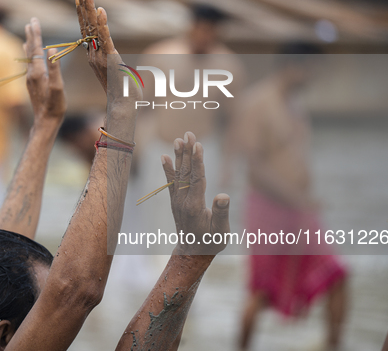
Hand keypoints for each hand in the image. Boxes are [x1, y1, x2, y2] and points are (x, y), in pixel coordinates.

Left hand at [24, 18, 65, 125]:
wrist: (45, 121)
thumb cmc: (54, 106)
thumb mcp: (57, 87)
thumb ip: (54, 68)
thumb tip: (51, 50)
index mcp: (37, 71)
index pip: (37, 48)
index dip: (36, 34)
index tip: (34, 21)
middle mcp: (31, 73)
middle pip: (31, 50)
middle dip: (31, 35)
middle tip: (31, 21)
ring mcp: (30, 79)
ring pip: (29, 56)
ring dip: (29, 43)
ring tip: (28, 33)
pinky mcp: (31, 84)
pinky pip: (29, 64)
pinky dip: (29, 54)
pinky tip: (29, 54)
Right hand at [75, 0, 117, 93]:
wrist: (122, 105)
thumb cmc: (122, 92)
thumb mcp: (116, 72)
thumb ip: (114, 63)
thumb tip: (118, 60)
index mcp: (93, 56)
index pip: (85, 31)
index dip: (82, 14)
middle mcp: (93, 55)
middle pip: (86, 26)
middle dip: (83, 6)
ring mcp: (100, 57)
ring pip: (93, 29)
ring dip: (89, 9)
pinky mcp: (110, 59)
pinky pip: (105, 39)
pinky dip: (103, 24)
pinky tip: (100, 11)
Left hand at [161, 132, 230, 254]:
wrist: (192, 252)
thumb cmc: (211, 242)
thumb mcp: (221, 231)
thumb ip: (221, 213)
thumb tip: (223, 196)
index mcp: (194, 207)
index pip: (197, 180)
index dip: (198, 162)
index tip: (198, 145)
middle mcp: (182, 201)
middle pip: (186, 173)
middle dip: (188, 152)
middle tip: (188, 134)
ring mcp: (177, 200)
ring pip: (179, 175)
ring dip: (179, 156)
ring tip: (178, 139)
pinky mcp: (175, 201)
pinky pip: (171, 182)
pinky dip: (167, 169)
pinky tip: (164, 156)